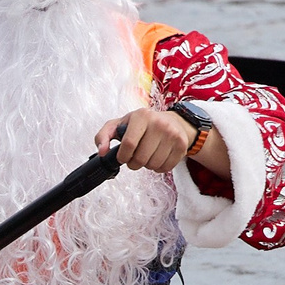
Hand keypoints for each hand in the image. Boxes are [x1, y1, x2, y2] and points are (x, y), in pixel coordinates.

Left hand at [96, 108, 210, 174]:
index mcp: (141, 116)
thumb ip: (103, 136)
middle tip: (135, 157)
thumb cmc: (142, 125)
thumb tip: (102, 152)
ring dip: (147, 165)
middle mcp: (159, 123)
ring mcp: (172, 134)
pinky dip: (158, 167)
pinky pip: (165, 168)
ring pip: (153, 165)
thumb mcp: (120, 124)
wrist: (172, 121)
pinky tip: (158, 156)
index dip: (123, 156)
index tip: (122, 157)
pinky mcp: (182, 145)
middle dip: (134, 163)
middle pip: (141, 158)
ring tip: (148, 154)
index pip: (129, 144)